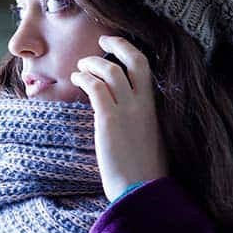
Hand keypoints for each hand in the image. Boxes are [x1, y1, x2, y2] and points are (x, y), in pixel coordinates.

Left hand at [70, 35, 167, 201]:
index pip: (148, 68)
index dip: (132, 51)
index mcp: (156, 108)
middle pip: (136, 60)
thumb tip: (122, 110)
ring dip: (92, 63)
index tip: (118, 45)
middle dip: (118, 44)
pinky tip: (76, 80)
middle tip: (101, 41)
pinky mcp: (110, 120)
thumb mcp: (149, 138)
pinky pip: (96, 88)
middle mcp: (145, 104)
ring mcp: (129, 111)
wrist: (142, 191)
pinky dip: (84, 78)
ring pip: (112, 70)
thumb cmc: (143, 171)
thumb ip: (140, 120)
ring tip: (81, 67)